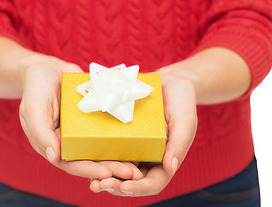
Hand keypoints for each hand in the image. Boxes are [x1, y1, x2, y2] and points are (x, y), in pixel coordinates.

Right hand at [19, 57, 142, 180]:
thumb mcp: (34, 108)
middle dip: (111, 168)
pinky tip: (139, 142)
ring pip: (102, 149)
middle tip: (132, 173)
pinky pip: (108, 130)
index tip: (108, 174)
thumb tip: (55, 158)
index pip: (71, 164)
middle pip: (91, 160)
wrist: (47, 68)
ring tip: (138, 163)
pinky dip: (122, 138)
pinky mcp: (94, 120)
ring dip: (119, 157)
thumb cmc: (36, 87)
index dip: (89, 170)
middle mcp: (69, 142)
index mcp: (52, 145)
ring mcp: (82, 132)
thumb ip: (41, 132)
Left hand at [89, 65, 197, 195]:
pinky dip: (100, 161)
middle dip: (116, 186)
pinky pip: (110, 153)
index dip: (138, 188)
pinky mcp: (122, 139)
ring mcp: (134, 151)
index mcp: (165, 161)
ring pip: (118, 171)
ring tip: (92, 181)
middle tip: (99, 185)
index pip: (152, 183)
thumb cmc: (182, 102)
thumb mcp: (184, 120)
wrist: (170, 82)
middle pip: (131, 182)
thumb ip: (179, 143)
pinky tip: (87, 161)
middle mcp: (148, 160)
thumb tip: (170, 168)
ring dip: (105, 178)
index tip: (124, 186)